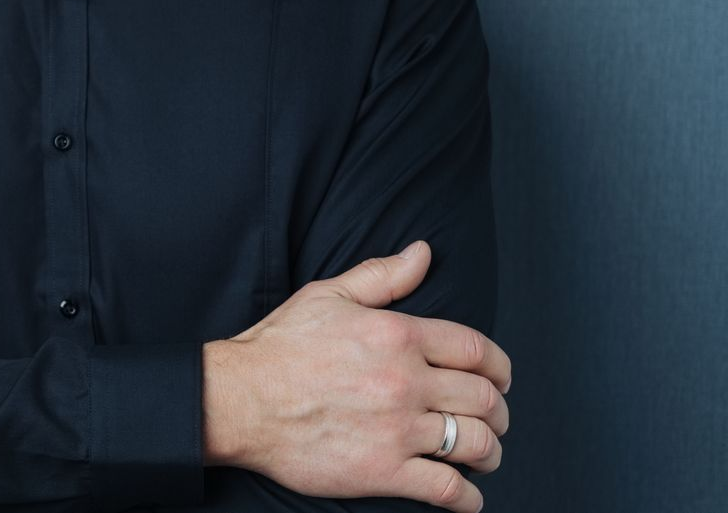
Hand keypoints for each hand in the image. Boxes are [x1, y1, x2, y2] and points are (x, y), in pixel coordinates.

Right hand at [202, 240, 510, 512]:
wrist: (241, 399)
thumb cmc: (280, 346)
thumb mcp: (328, 295)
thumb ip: (382, 275)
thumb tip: (424, 253)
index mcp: (396, 334)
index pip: (475, 350)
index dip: (499, 367)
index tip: (500, 378)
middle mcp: (406, 381)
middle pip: (485, 399)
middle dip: (500, 412)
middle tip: (495, 418)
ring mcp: (397, 429)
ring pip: (475, 444)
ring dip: (491, 453)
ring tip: (484, 455)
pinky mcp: (384, 471)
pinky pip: (447, 489)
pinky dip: (468, 498)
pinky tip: (467, 495)